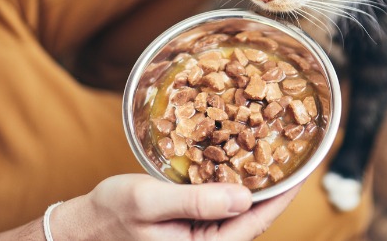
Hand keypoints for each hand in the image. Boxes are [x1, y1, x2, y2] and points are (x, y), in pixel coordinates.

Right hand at [50, 174, 300, 239]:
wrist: (83, 227)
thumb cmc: (110, 215)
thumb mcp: (149, 201)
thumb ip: (195, 201)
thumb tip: (243, 196)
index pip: (255, 222)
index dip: (282, 195)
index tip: (302, 170)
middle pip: (254, 218)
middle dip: (275, 187)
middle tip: (293, 153)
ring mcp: (200, 238)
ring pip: (240, 212)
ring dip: (257, 184)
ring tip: (274, 154)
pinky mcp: (193, 227)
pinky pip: (223, 208)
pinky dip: (235, 185)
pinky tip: (239, 164)